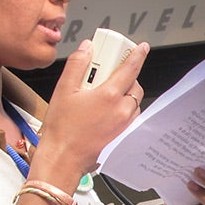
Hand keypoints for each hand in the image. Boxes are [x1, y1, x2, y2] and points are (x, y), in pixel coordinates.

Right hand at [33, 39, 149, 183]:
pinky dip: (124, 106)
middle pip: (134, 85)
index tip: (142, 48)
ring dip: (126, 91)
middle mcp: (121, 110)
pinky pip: (131, 114)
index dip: (137, 55)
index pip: (130, 69)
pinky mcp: (122, 133)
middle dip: (127, 75)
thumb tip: (87, 48)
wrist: (64, 156)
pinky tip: (107, 106)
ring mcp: (123, 123)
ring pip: (134, 100)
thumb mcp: (64, 89)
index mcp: (109, 96)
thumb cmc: (62, 128)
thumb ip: (77, 65)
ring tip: (105, 90)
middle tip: (109, 72)